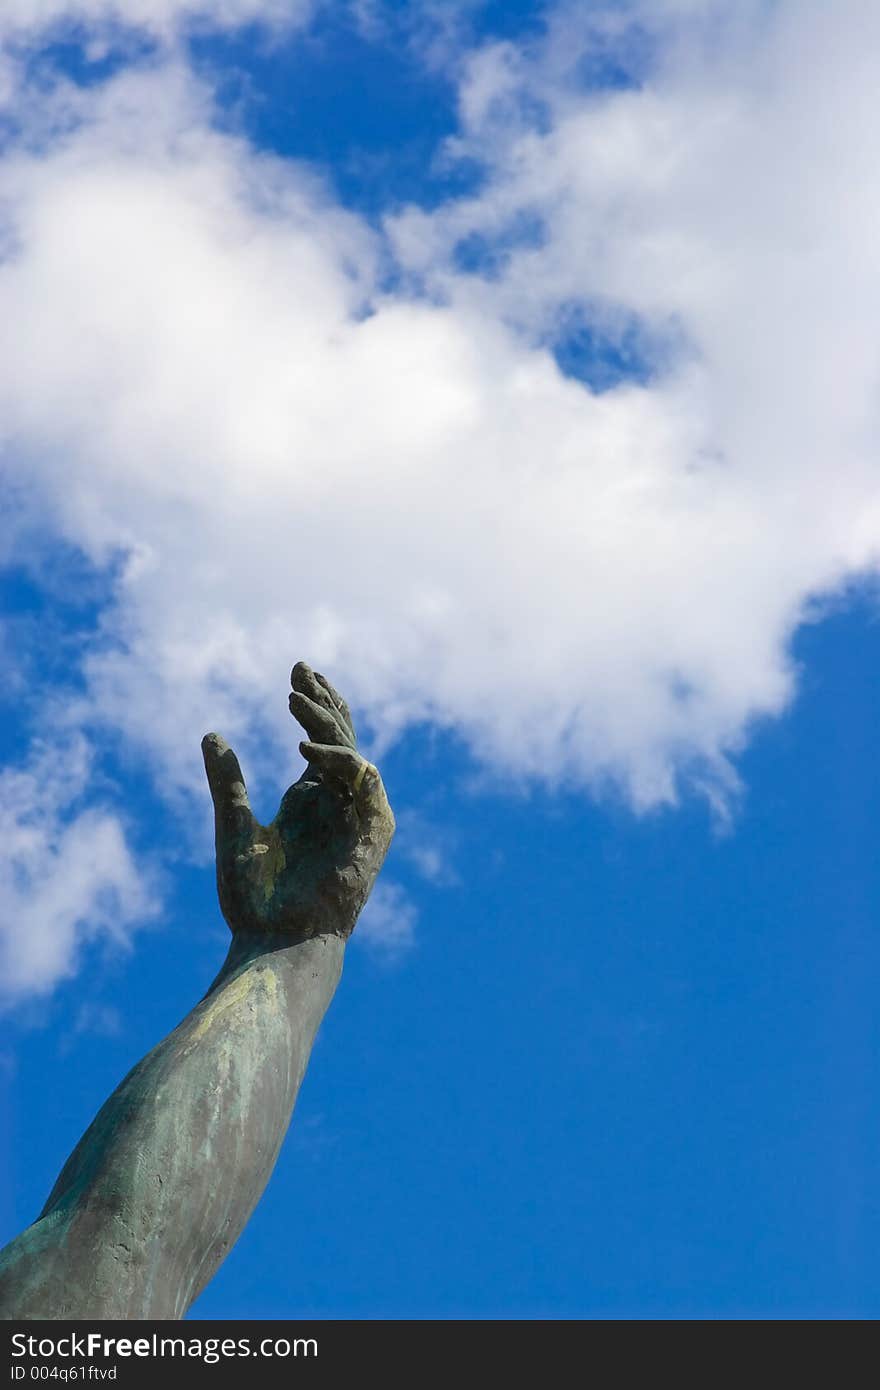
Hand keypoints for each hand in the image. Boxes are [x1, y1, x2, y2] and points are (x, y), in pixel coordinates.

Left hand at [202, 662, 394, 939]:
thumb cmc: (254, 900)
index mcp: (311, 798)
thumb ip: (228, 782)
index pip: (324, 738)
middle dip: (324, 702)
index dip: (315, 704)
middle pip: (342, 736)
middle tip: (299, 670)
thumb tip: (211, 733)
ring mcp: (360, 815)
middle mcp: (338, 802)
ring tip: (294, 701)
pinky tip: (305, 750)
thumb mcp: (234, 827)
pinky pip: (364, 782)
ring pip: (353, 752)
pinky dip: (339, 762)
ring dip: (328, 724)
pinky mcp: (374, 831)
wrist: (276, 942)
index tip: (295, 672)